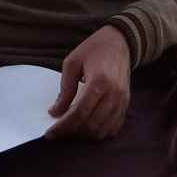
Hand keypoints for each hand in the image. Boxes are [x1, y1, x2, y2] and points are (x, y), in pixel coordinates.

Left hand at [46, 26, 131, 140]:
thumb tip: (55, 112)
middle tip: (58, 132)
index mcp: (99, 82)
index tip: (50, 134)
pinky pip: (113, 128)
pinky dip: (99, 132)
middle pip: (91, 125)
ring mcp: (122, 101)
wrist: (120, 42)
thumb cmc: (94, 49)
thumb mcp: (73, 63)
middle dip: (72, 133)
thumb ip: (65, 89)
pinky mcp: (126, 104)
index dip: (63, 127)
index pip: (79, 113)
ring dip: (85, 135)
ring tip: (71, 129)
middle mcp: (114, 94)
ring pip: (102, 130)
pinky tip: (87, 126)